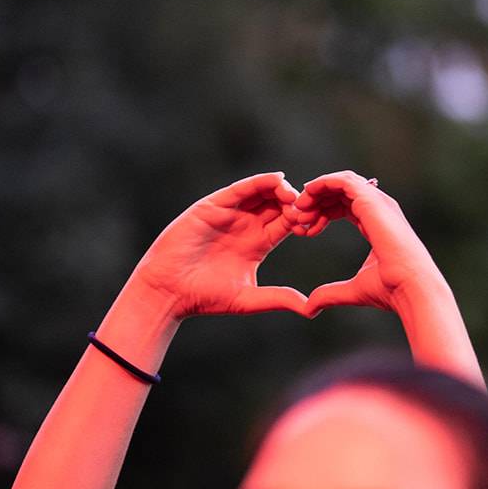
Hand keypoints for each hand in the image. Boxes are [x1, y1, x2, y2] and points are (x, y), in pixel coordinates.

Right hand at [133, 172, 308, 318]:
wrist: (170, 291)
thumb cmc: (205, 297)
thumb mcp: (249, 298)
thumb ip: (278, 298)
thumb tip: (311, 308)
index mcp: (257, 244)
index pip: (286, 224)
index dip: (302, 220)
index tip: (317, 224)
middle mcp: (245, 225)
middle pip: (277, 204)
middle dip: (295, 202)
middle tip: (309, 206)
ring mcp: (230, 214)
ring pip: (262, 193)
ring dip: (281, 190)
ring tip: (295, 195)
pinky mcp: (213, 206)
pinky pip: (241, 189)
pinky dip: (259, 182)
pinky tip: (277, 180)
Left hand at [287, 171, 445, 315]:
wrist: (410, 286)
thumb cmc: (390, 289)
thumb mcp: (353, 290)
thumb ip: (330, 293)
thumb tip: (310, 306)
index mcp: (376, 224)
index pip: (345, 207)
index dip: (321, 215)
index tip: (303, 231)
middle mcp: (378, 208)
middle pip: (340, 193)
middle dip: (315, 203)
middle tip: (296, 218)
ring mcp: (376, 202)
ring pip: (340, 182)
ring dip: (315, 192)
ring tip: (298, 209)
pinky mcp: (371, 200)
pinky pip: (342, 180)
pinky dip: (321, 184)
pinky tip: (306, 199)